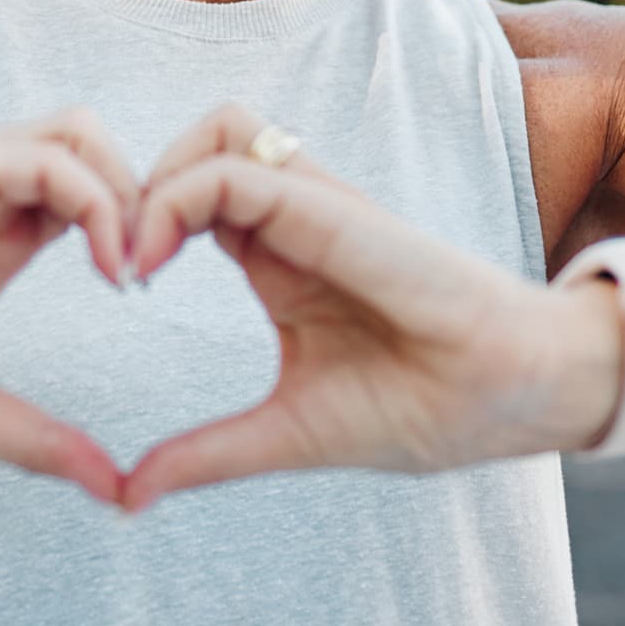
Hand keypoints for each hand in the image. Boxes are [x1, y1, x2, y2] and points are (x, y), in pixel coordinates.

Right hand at [0, 108, 140, 506]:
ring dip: (129, 190)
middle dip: (153, 202)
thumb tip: (117, 492)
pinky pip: (45, 156)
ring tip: (132, 266)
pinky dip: (94, 198)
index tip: (152, 306)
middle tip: (157, 274)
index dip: (141, 238)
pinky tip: (104, 262)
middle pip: (102, 156)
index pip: (94, 207)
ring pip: (82, 135)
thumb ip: (37, 439)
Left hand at [117, 103, 624, 512]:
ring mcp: (316, 206)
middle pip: (196, 145)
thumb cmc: (422, 409)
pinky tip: (153, 260)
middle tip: (110, 263)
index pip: (192, 196)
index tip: (114, 286)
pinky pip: (237, 168)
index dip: (139, 224)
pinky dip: (179, 196)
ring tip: (132, 256)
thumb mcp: (286, 433)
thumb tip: (127, 496)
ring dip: (158, 176)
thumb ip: (207, 454)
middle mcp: (293, 220)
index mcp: (278, 259)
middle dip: (135, 186)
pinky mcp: (332, 209)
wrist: (514, 397)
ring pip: (216, 129)